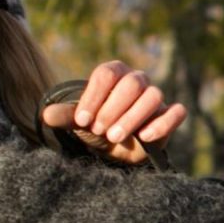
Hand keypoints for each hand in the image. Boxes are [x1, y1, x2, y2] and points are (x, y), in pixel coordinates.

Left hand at [43, 60, 184, 164]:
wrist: (114, 149)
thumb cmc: (95, 128)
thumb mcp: (79, 123)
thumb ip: (65, 116)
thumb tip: (46, 115)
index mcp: (115, 73)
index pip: (107, 74)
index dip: (94, 97)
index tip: (82, 120)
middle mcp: (137, 80)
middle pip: (132, 84)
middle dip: (113, 109)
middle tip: (98, 130)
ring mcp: (155, 97)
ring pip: (153, 96)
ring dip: (133, 117)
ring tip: (115, 137)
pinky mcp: (169, 116)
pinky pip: (176, 112)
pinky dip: (163, 123)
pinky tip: (144, 137)